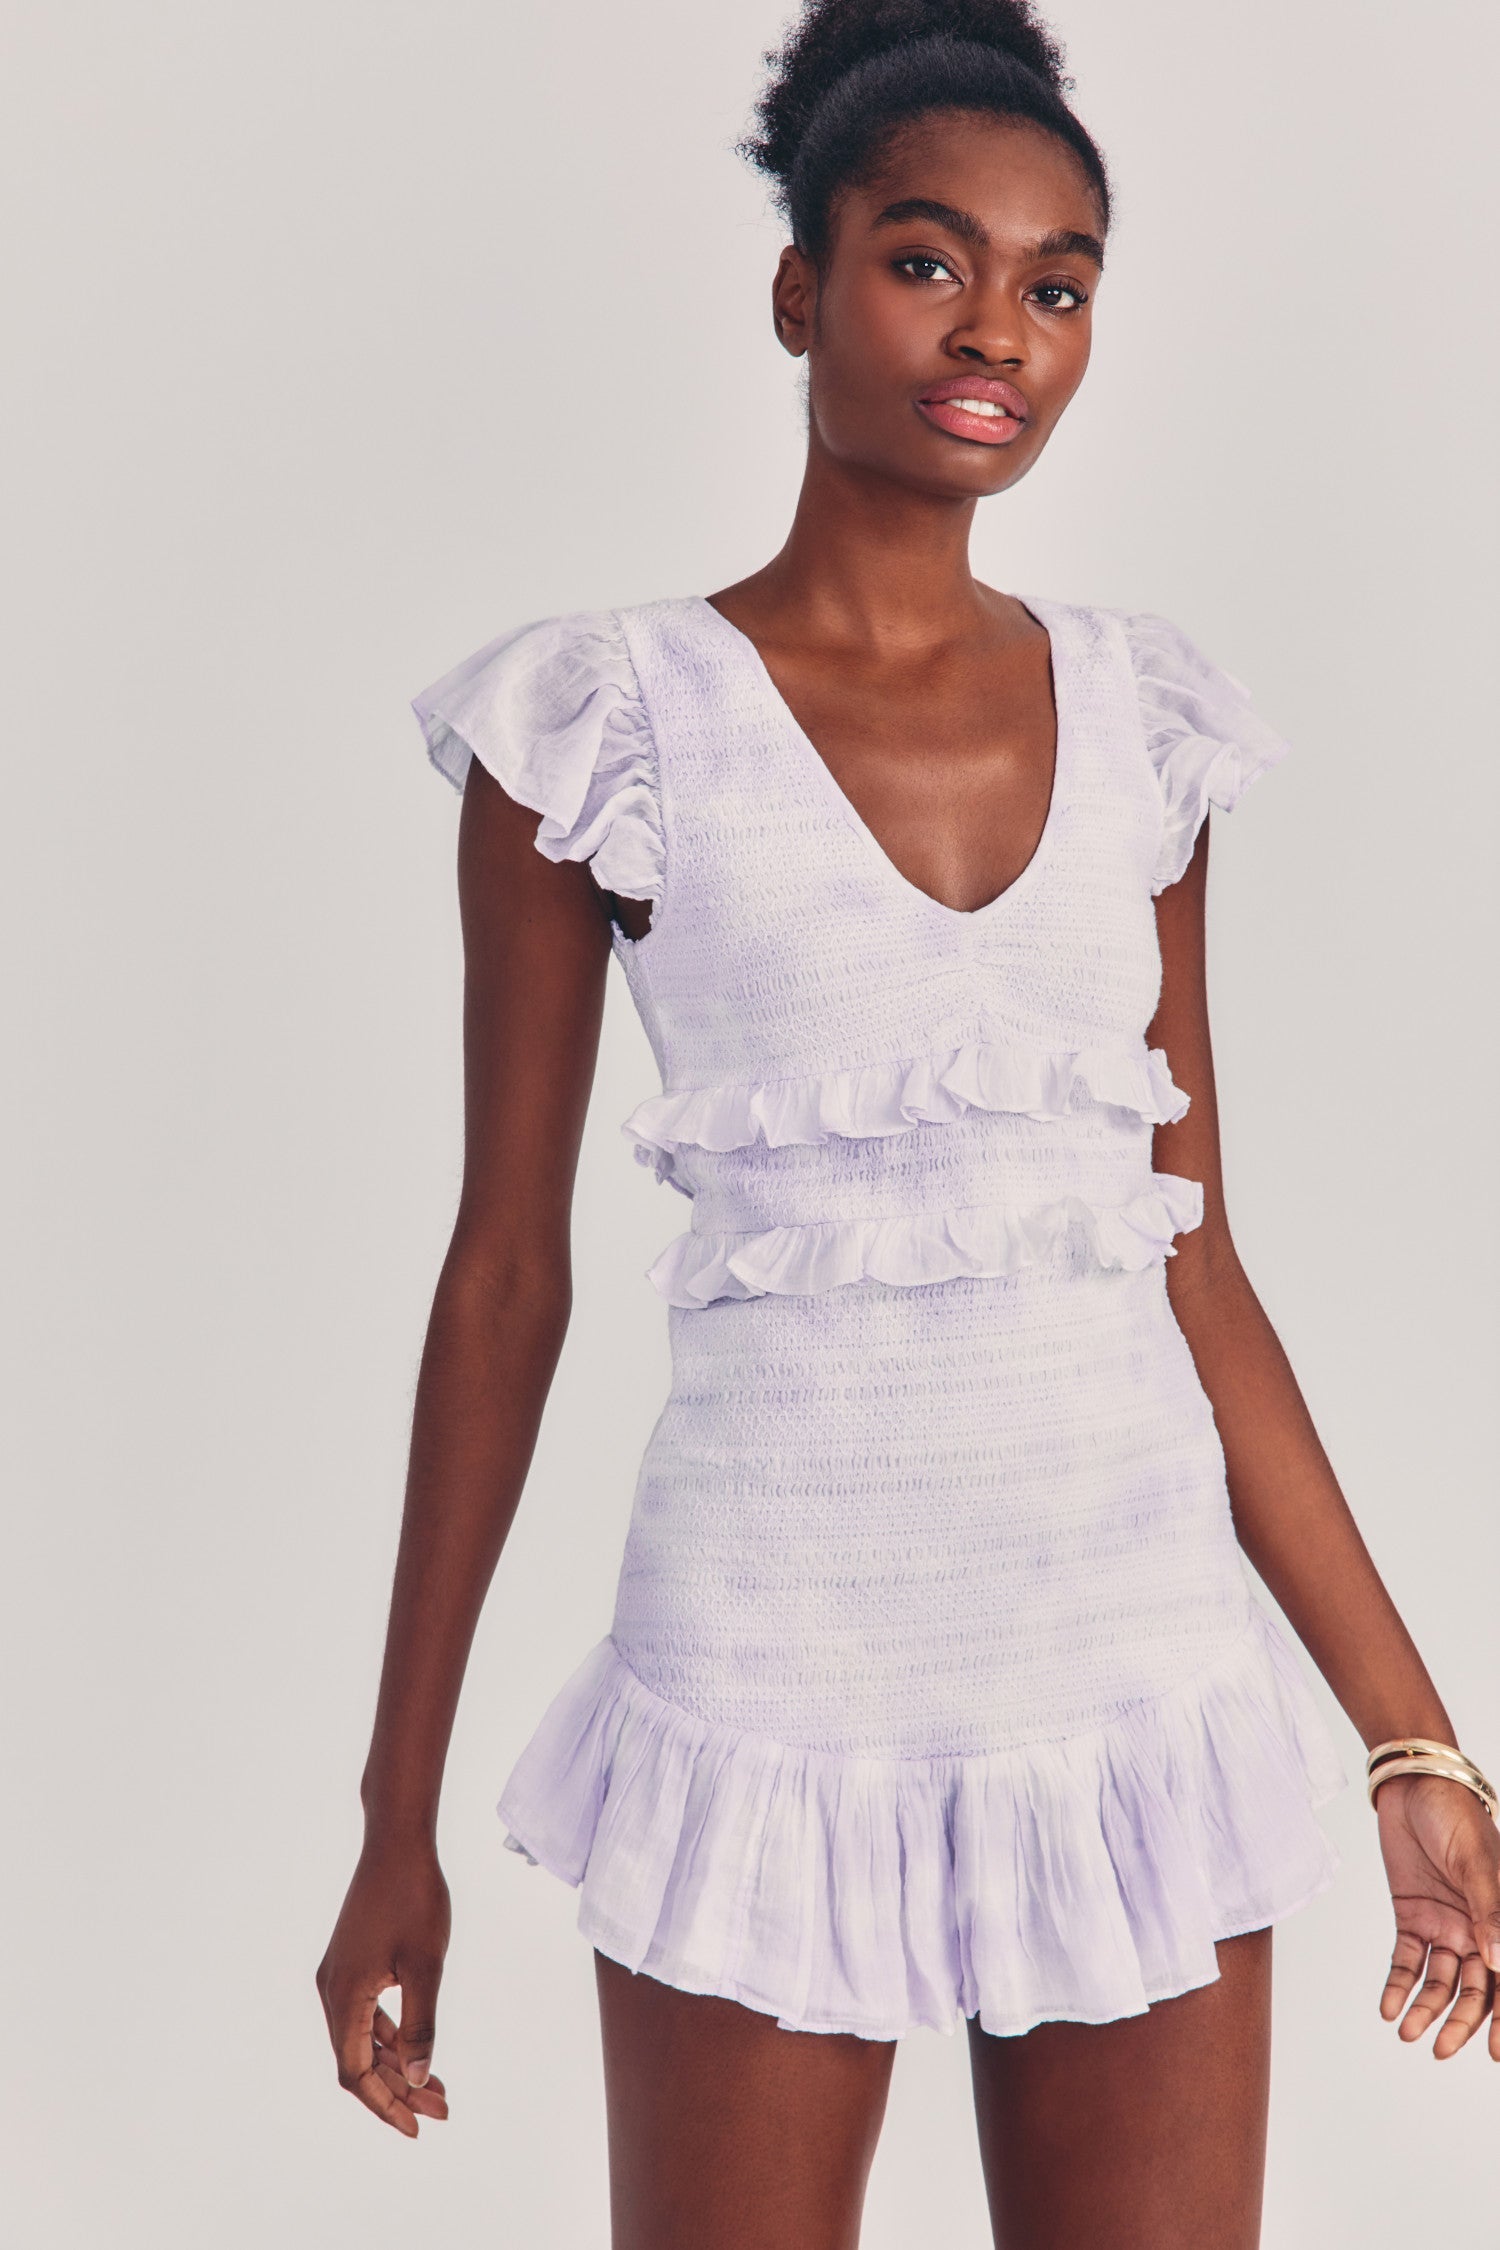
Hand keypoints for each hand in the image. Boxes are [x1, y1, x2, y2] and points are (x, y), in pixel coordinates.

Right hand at [316, 1836, 452, 2134]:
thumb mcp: (426, 1965)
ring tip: (437, 2089)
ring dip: (396, 2064)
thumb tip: (419, 2078)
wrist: (397, 1843)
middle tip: (440, 2110)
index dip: (385, 2105)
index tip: (417, 2128)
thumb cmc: (414, 1898)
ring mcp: (340, 1976)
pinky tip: (417, 2048)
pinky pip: (366, 2015)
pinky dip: (391, 2036)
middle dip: (397, 2090)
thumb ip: (421, 2024)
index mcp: (344, 1997)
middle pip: (359, 2060)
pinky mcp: (351, 1962)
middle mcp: (332, 1991)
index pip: (356, 2072)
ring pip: (363, 2038)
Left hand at [1375, 1773, 1499, 2060]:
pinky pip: (1408, 1959)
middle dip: (1461, 2023)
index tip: (1495, 2054)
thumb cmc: (1456, 1817)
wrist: (1413, 1784)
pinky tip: (1388, 2006)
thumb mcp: (1475, 1864)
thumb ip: (1490, 1913)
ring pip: (1441, 1981)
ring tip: (1406, 2031)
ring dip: (1426, 2008)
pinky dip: (1398, 1984)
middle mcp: (1479, 1929)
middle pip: (1475, 1988)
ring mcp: (1446, 1924)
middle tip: (1440, 2051)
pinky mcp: (1413, 1916)